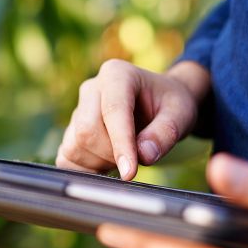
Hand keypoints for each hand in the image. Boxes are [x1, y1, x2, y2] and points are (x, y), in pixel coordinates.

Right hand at [56, 59, 209, 179]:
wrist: (158, 103)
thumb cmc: (169, 105)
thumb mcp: (181, 114)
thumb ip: (165, 133)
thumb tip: (144, 155)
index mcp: (117, 74)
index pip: (113, 111)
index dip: (120, 144)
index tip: (130, 173)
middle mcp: (91, 89)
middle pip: (87, 131)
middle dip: (111, 154)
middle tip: (136, 159)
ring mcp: (77, 109)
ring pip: (75, 146)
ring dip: (99, 163)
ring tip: (123, 157)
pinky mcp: (71, 130)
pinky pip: (66, 157)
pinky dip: (85, 169)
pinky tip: (106, 165)